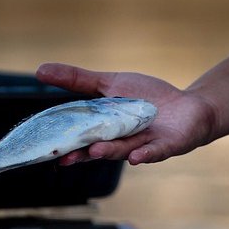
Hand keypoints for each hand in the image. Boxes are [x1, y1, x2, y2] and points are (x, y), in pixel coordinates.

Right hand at [36, 62, 216, 164]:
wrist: (189, 108)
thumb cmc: (148, 98)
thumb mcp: (110, 83)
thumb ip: (77, 80)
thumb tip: (39, 70)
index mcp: (104, 129)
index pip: (81, 136)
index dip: (65, 143)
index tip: (47, 149)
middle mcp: (121, 142)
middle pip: (99, 149)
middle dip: (83, 154)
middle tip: (65, 158)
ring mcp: (143, 145)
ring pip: (123, 150)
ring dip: (109, 151)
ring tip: (94, 151)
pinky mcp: (166, 146)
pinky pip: (154, 152)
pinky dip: (145, 154)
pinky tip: (136, 157)